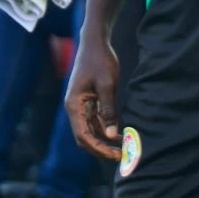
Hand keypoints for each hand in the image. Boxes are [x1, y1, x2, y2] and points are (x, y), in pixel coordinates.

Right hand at [65, 30, 122, 159]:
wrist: (95, 42)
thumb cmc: (100, 60)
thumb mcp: (107, 85)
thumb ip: (108, 110)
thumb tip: (111, 134)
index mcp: (74, 105)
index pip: (84, 136)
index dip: (99, 149)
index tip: (115, 155)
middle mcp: (75, 108)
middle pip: (85, 137)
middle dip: (101, 148)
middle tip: (121, 155)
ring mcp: (81, 106)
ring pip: (91, 131)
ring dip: (105, 141)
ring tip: (124, 147)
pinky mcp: (89, 102)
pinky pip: (95, 121)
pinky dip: (106, 129)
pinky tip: (120, 134)